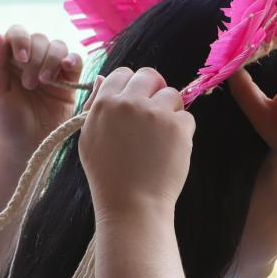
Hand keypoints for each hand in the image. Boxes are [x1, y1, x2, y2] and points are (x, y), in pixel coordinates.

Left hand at [0, 26, 82, 165]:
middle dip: (35, 58)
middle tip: (30, 84)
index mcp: (11, 61)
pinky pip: (76, 60)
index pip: (17, 33)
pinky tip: (67, 68)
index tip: (20, 58)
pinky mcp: (70, 82)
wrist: (27, 148)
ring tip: (44, 83)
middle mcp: (32, 61)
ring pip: (58, 47)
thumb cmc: (7, 123)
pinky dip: (72, 59)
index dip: (21, 39)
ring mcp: (52, 70)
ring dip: (51, 61)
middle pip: (40, 39)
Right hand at [79, 67, 195, 219]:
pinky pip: (187, 117)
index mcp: (105, 103)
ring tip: (160, 138)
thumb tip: (102, 77)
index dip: (132, 85)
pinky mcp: (178, 127)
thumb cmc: (108, 175)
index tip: (136, 101)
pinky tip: (169, 150)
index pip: (123, 72)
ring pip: (172, 95)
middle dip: (154, 90)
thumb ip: (96, 105)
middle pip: (150, 76)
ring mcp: (155, 113)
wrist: (132, 204)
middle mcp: (129, 103)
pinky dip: (182, 132)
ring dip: (170, 111)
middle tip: (153, 115)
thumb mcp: (89, 138)